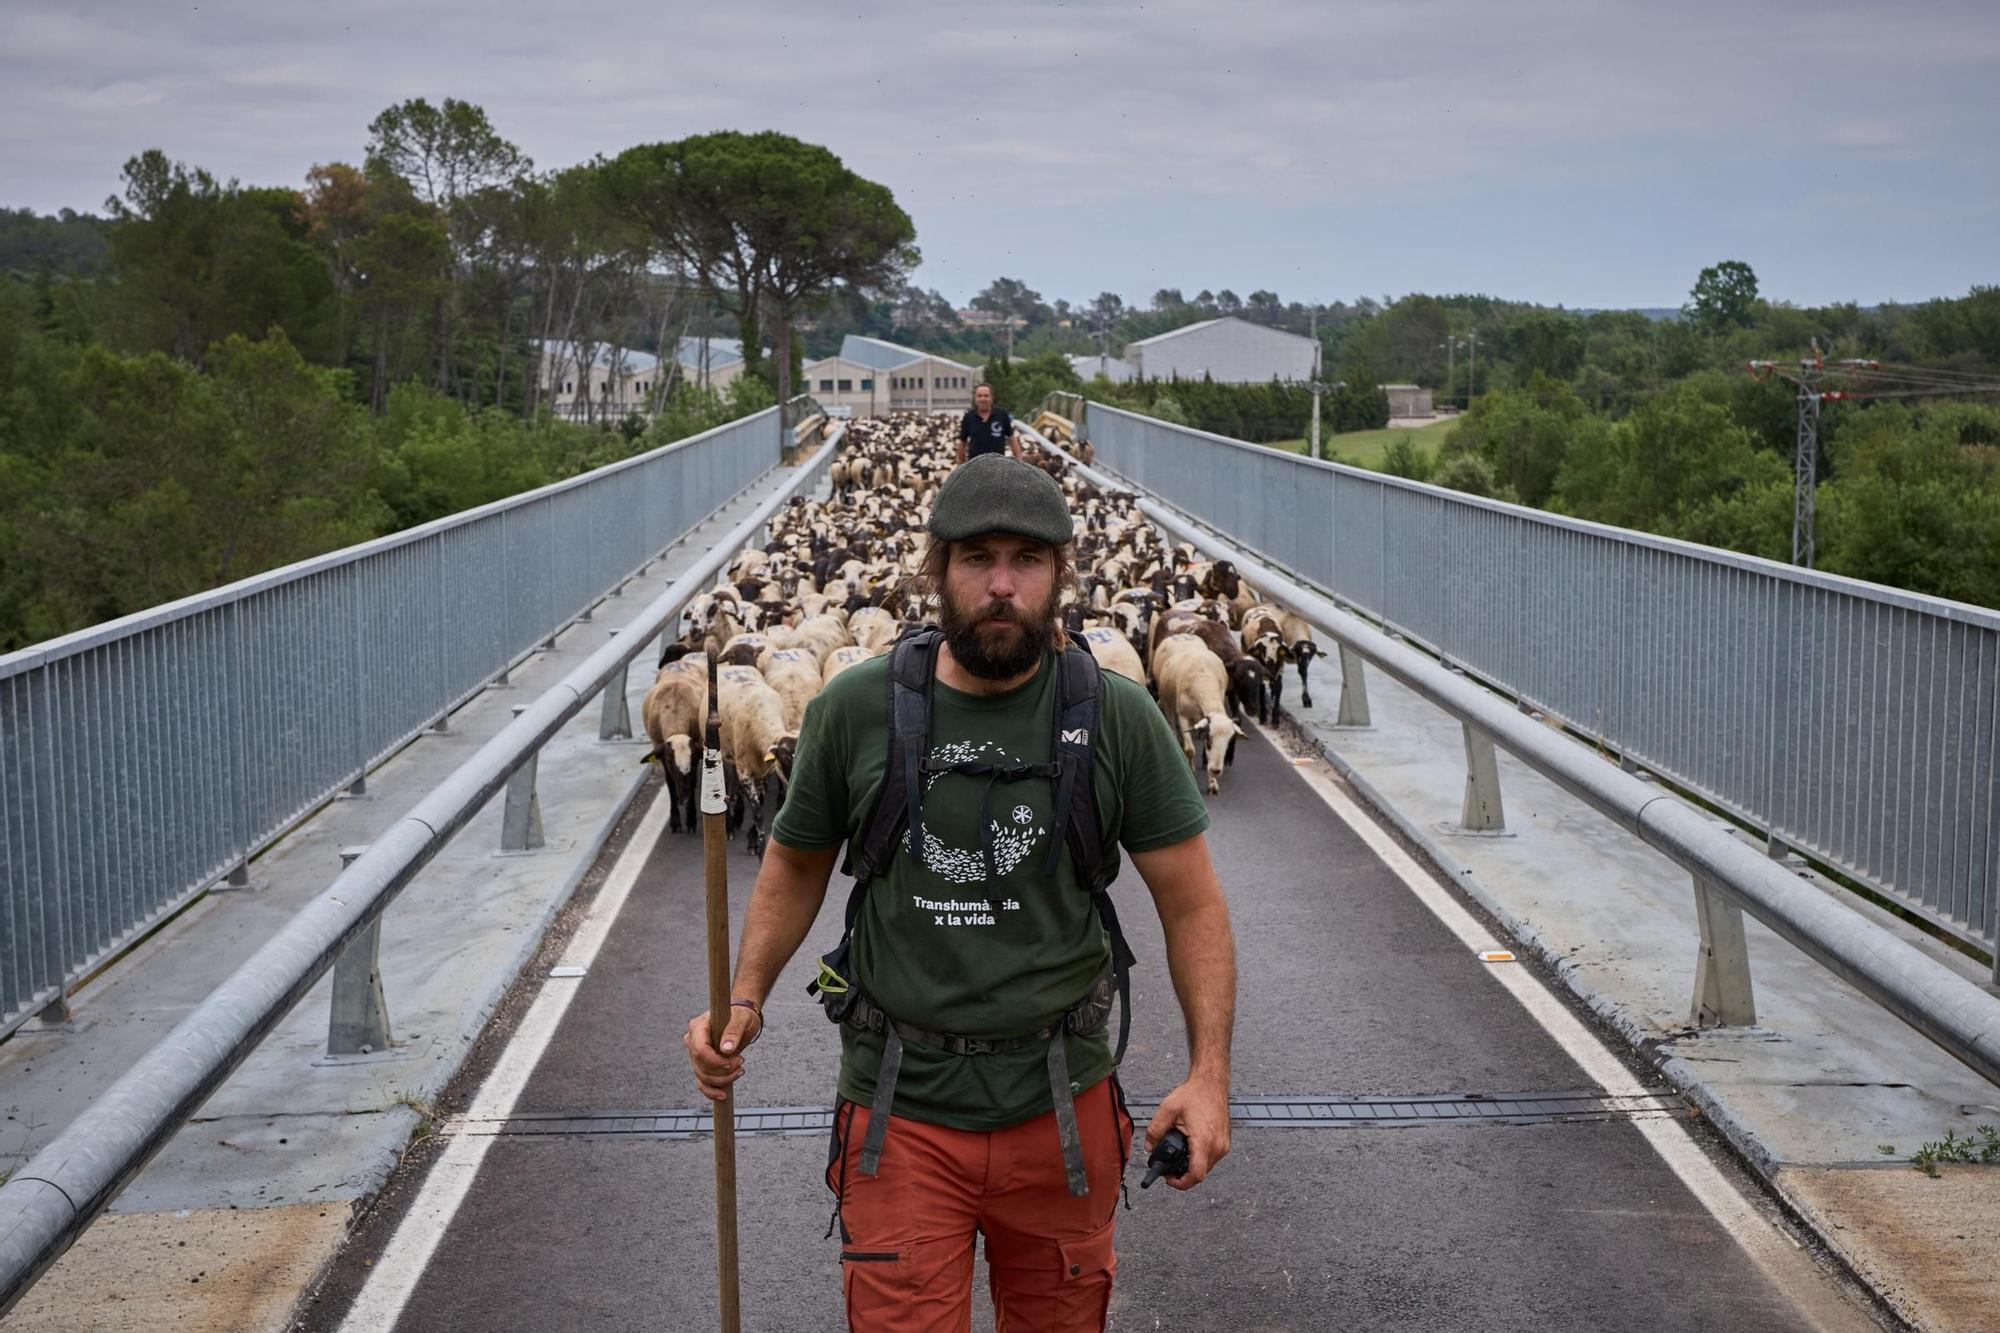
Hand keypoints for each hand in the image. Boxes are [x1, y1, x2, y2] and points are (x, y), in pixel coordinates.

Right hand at [684, 1004, 761, 1102]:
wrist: (741, 1018)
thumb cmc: (741, 1015)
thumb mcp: (742, 1019)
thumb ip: (734, 1031)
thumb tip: (726, 1049)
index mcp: (698, 1027)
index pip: (700, 1050)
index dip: (715, 1061)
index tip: (734, 1062)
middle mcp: (693, 1041)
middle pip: (701, 1066)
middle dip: (722, 1071)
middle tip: (741, 1063)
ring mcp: (695, 1054)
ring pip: (702, 1077)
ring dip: (722, 1080)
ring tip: (740, 1071)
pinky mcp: (701, 1064)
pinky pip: (702, 1083)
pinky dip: (711, 1091)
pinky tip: (723, 1094)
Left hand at [1144, 1074, 1229, 1190]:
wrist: (1211, 1083)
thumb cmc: (1195, 1093)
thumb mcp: (1168, 1109)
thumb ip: (1155, 1130)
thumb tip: (1149, 1147)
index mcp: (1204, 1140)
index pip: (1196, 1174)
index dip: (1181, 1183)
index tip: (1169, 1179)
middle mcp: (1217, 1146)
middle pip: (1200, 1174)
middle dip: (1182, 1174)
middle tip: (1168, 1167)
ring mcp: (1223, 1145)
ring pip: (1206, 1167)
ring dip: (1191, 1166)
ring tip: (1178, 1156)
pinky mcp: (1225, 1142)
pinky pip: (1211, 1159)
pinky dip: (1199, 1158)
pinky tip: (1189, 1149)